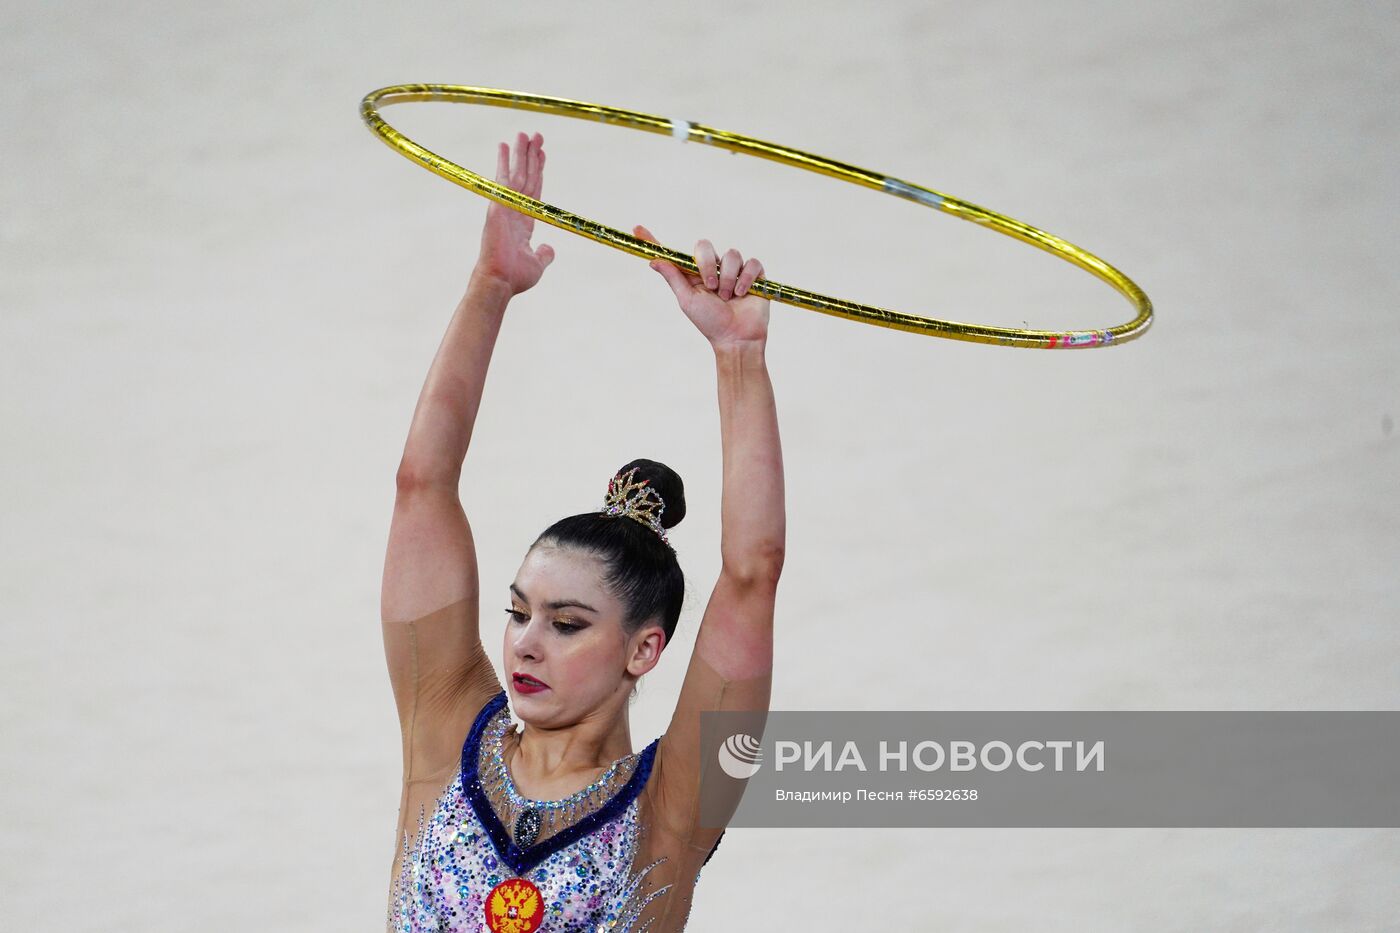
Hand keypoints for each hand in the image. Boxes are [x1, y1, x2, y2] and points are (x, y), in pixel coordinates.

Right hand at [474, 132, 554, 294]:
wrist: (500, 280)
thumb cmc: (515, 276)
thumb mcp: (537, 263)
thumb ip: (544, 254)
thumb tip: (549, 249)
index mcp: (524, 222)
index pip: (533, 191)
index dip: (538, 172)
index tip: (541, 155)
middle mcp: (514, 210)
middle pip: (526, 177)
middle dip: (531, 156)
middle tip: (536, 135)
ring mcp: (505, 206)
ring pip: (516, 174)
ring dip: (521, 153)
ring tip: (526, 133)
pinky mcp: (498, 205)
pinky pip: (504, 179)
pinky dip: (504, 162)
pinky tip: (504, 146)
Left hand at [634, 225, 769, 348]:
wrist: (736, 338)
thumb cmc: (710, 322)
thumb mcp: (687, 300)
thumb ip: (674, 278)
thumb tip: (653, 260)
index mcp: (693, 274)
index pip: (673, 253)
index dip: (654, 240)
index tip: (636, 229)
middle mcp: (712, 267)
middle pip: (705, 246)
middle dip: (707, 265)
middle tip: (710, 287)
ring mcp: (733, 269)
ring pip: (731, 254)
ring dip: (727, 278)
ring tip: (727, 296)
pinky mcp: (754, 274)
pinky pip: (751, 263)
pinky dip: (745, 278)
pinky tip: (741, 293)